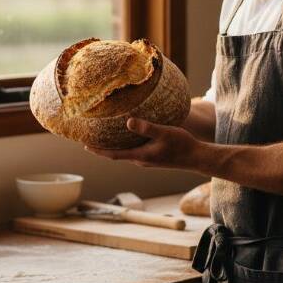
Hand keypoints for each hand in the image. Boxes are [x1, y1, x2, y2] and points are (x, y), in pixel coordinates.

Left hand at [86, 117, 204, 170]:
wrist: (197, 158)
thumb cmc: (181, 145)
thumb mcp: (164, 133)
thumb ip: (146, 128)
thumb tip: (128, 122)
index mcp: (140, 156)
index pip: (113, 155)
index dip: (98, 150)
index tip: (85, 145)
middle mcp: (141, 160)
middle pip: (116, 154)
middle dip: (102, 148)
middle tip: (89, 139)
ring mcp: (147, 160)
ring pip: (125, 153)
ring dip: (113, 147)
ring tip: (103, 137)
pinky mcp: (153, 157)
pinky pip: (134, 151)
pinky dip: (125, 145)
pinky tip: (127, 136)